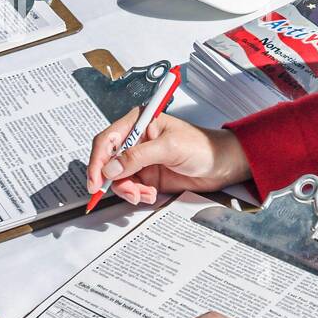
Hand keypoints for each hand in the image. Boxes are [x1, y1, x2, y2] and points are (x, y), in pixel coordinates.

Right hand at [86, 113, 251, 205]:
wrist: (222, 164)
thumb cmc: (202, 146)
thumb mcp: (170, 147)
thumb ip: (138, 156)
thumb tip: (112, 168)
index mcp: (138, 122)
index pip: (107, 140)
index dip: (97, 161)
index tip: (96, 180)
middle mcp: (136, 140)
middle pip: (108, 162)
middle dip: (113, 180)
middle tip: (126, 191)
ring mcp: (141, 159)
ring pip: (118, 178)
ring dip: (128, 190)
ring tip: (144, 194)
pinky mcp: (148, 175)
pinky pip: (131, 188)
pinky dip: (137, 194)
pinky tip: (151, 194)